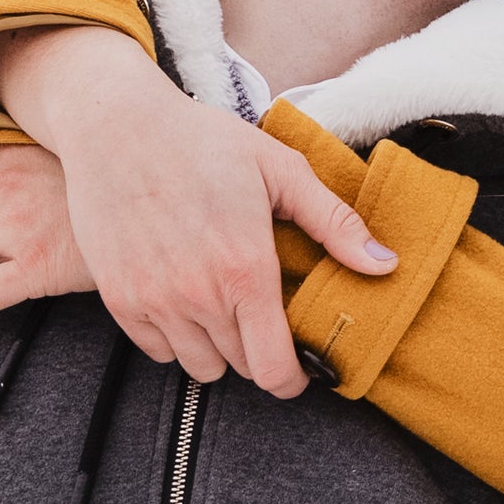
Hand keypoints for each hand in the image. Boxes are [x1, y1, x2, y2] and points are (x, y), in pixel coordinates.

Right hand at [0, 29, 395, 391]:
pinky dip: (177, 337)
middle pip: (242, 369)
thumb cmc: (204, 141)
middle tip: (264, 313)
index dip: (295, 378)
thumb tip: (386, 264)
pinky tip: (187, 298)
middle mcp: (198, 296)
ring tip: (226, 305)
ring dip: (220, 348)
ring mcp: (154, 301)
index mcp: (246, 270)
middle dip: (261, 351)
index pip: (274, 369)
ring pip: (200, 367)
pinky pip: (158, 350)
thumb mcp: (281, 170)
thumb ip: (336, 224)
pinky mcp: (119, 298)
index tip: (302, 366)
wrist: (117, 125)